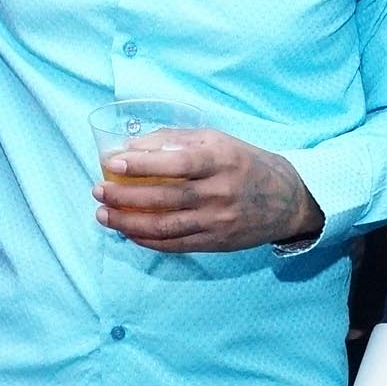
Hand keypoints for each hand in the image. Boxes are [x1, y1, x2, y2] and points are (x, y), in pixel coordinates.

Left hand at [93, 129, 321, 251]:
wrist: (288, 199)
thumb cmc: (246, 163)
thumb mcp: (218, 140)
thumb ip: (176, 141)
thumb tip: (131, 148)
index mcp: (222, 160)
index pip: (177, 163)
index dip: (142, 165)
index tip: (112, 163)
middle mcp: (221, 192)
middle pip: (165, 198)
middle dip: (125, 196)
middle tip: (98, 191)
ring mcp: (219, 221)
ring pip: (166, 227)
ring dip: (129, 222)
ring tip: (103, 215)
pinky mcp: (217, 243)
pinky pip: (175, 245)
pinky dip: (147, 240)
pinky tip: (128, 232)